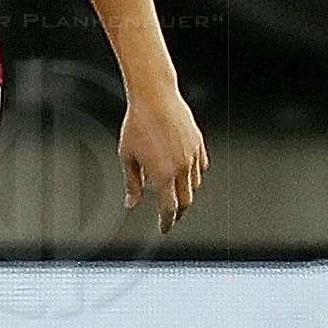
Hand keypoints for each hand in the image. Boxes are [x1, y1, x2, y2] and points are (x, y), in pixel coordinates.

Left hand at [119, 80, 206, 232]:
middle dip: (178, 212)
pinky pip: (200, 167)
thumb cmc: (137, 125)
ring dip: (185, 193)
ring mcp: (194, 156)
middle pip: (186, 201)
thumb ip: (132, 183)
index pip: (169, 208)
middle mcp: (182, 168)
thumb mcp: (127, 156)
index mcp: (163, 174)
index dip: (167, 222)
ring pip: (194, 184)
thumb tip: (131, 204)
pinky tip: (184, 174)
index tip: (164, 228)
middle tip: (169, 216)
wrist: (155, 98)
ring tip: (173, 193)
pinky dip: (193, 175)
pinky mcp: (199, 144)